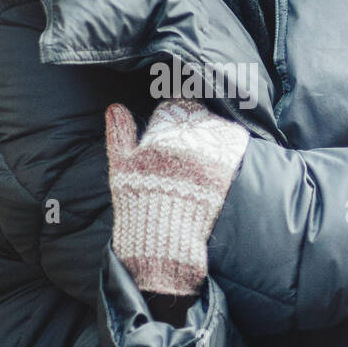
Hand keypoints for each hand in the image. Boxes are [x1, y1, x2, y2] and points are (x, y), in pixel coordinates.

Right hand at [105, 99, 249, 296]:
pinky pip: (232, 146)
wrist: (162, 240)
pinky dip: (232, 143)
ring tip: (208, 140)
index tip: (180, 109)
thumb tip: (114, 107)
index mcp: (161, 139)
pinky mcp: (223, 175)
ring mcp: (207, 159)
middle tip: (195, 126)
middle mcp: (186, 146)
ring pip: (216, 128)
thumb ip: (119, 134)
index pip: (177, 105)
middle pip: (199, 116)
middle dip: (197, 120)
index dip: (179, 106)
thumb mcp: (121, 168)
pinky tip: (230, 145)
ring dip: (215, 130)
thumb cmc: (137, 204)